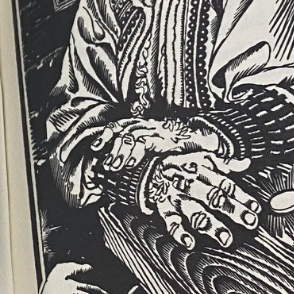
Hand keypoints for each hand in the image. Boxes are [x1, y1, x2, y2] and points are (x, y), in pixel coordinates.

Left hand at [91, 117, 218, 179]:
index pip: (117, 127)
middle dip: (110, 148)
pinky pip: (147, 142)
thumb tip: (116, 169)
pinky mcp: (165, 137)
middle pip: (121, 131)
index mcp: (140, 125)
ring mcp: (155, 129)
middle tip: (104, 165)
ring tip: (113, 166)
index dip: (103, 136)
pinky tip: (132, 163)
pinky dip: (137, 153)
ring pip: (130, 135)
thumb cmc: (177, 146)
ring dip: (120, 152)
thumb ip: (136, 154)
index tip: (91, 149)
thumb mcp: (154, 147)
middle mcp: (145, 125)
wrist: (203, 138)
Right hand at [144, 152, 260, 250]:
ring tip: (226, 239)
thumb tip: (245, 164)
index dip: (241, 196)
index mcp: (201, 170)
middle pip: (214, 197)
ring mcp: (176, 197)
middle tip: (250, 222)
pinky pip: (171, 221)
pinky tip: (190, 243)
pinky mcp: (163, 208)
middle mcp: (190, 184)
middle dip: (233, 210)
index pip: (225, 184)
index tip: (255, 208)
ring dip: (211, 225)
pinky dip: (179, 233)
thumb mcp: (201, 157)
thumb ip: (224, 163)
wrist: (146, 166)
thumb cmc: (178, 164)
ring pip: (195, 211)